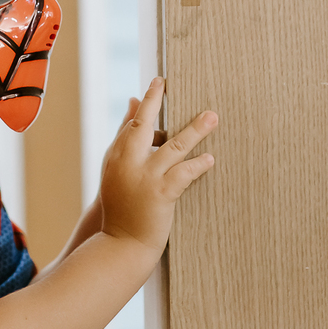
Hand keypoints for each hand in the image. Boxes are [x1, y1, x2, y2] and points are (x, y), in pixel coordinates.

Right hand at [98, 77, 216, 255]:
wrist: (120, 244)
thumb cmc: (121, 209)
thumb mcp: (116, 174)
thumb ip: (125, 141)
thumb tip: (131, 105)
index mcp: (116, 158)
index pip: (132, 124)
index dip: (146, 103)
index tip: (158, 85)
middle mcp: (127, 164)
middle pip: (144, 125)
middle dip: (156, 102)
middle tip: (169, 84)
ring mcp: (144, 178)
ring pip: (173, 147)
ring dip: (195, 130)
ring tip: (212, 117)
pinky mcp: (161, 194)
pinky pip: (184, 173)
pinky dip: (198, 165)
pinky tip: (210, 158)